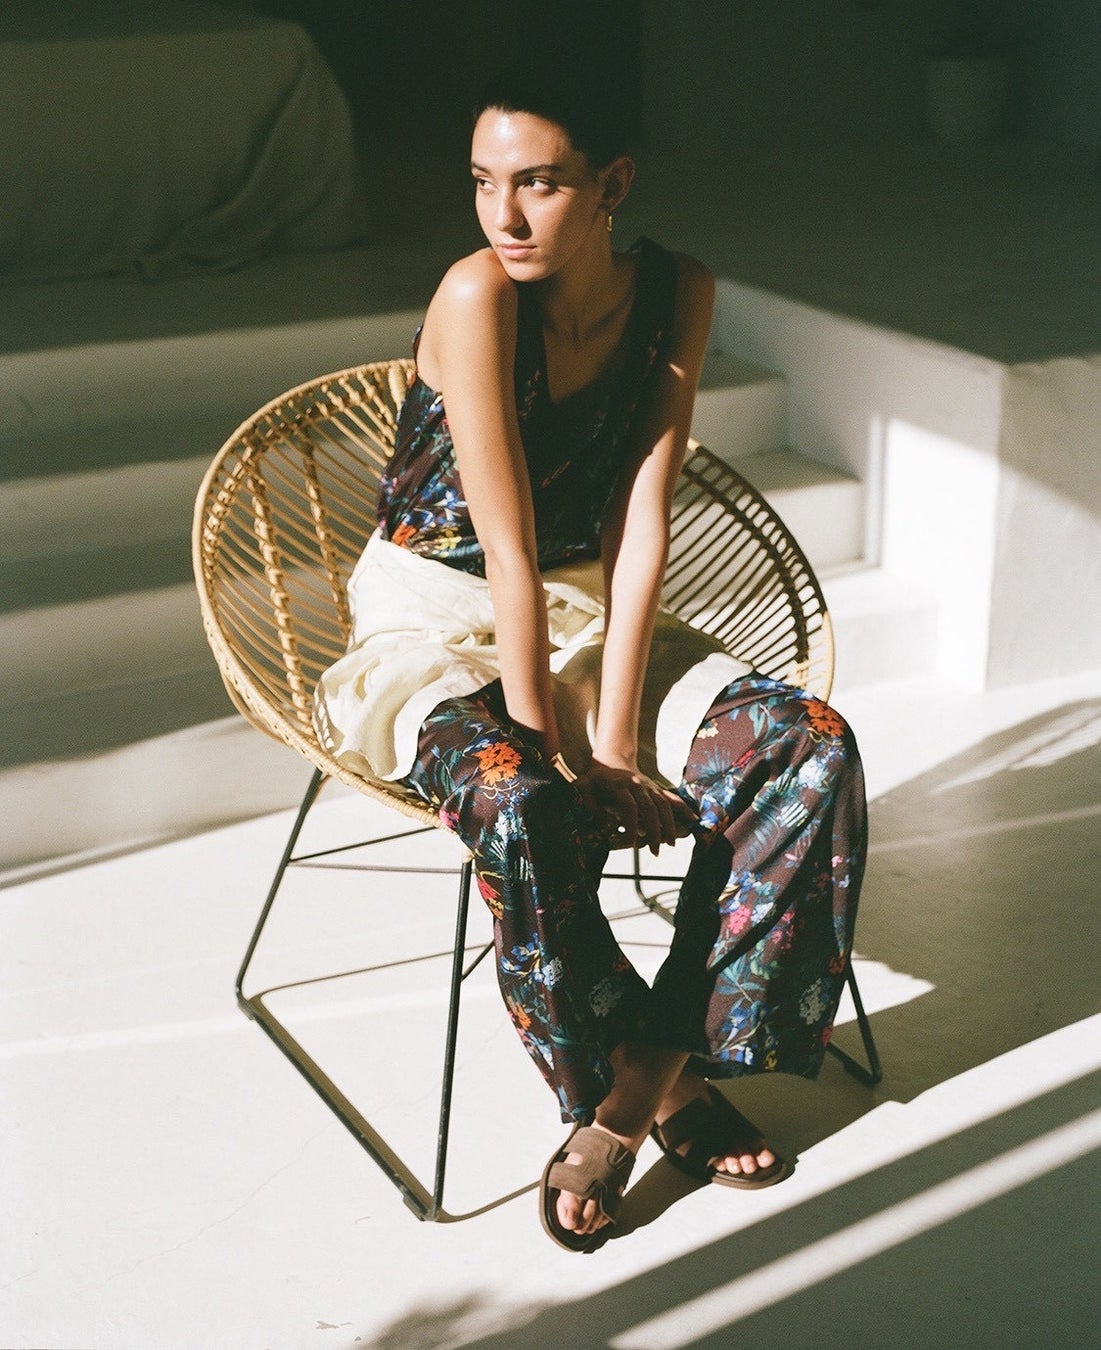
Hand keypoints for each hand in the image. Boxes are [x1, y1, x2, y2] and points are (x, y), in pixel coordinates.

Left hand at [575, 760, 696, 854]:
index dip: (632, 825)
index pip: (629, 806)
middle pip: (650, 808)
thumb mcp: (583, 788)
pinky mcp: (656, 788)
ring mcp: (649, 786)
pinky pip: (671, 797)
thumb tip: (607, 826)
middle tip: (656, 851)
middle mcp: (637, 785)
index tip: (633, 843)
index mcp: (619, 785)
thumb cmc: (594, 779)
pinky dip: (683, 807)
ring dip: (669, 824)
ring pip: (663, 804)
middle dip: (654, 830)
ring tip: (671, 844)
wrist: (611, 759)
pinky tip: (694, 820)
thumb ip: (591, 806)